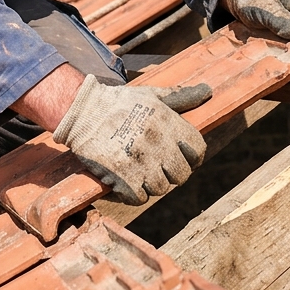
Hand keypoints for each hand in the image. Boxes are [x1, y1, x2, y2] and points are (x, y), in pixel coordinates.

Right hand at [53, 75, 211, 204]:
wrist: (81, 111)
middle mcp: (157, 142)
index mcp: (168, 122)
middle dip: (172, 174)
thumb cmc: (118, 103)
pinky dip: (134, 194)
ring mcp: (140, 161)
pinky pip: (140, 198)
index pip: (198, 149)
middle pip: (182, 175)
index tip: (182, 158)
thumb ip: (180, 97)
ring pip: (161, 188)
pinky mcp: (121, 176)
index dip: (192, 157)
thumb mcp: (151, 95)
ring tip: (140, 173)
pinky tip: (127, 181)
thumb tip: (208, 91)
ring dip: (152, 184)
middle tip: (158, 168)